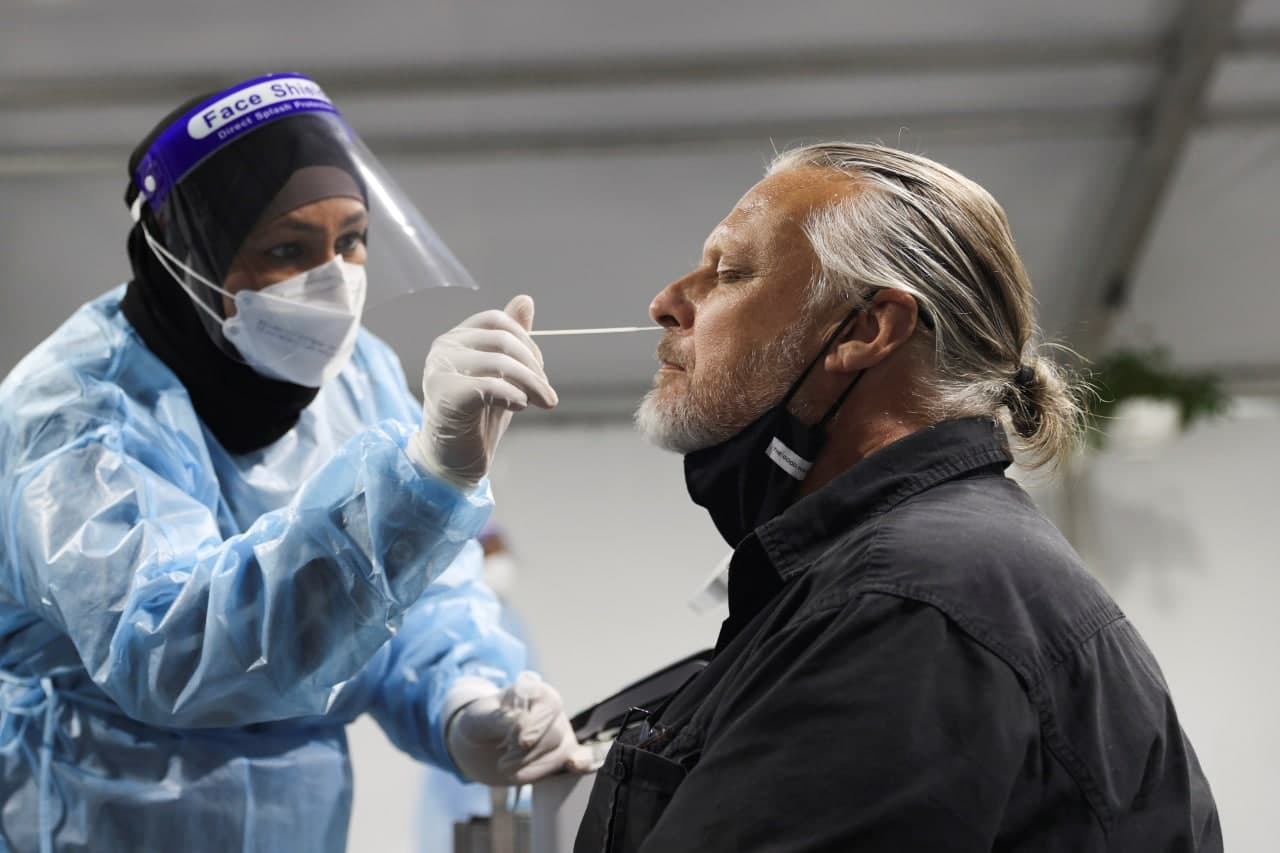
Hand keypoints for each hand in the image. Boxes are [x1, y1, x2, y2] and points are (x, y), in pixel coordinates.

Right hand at [407, 295, 556, 487]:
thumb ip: (512, 340)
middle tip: (547, 395)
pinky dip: (512, 394)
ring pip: (499, 361)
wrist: (453, 461)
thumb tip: (525, 300)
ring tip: (543, 403)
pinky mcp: (444, 395)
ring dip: (530, 383)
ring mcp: (439, 370)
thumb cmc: (476, 418)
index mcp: (456, 338)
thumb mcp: (501, 375)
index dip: (526, 341)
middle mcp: (443, 348)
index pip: (497, 320)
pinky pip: (488, 386)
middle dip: (533, 367)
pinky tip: (520, 407)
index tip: (540, 370)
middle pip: (502, 340)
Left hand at [446, 672, 598, 785]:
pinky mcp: (563, 756)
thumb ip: (496, 721)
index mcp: (535, 694)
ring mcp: (561, 735)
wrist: (482, 747)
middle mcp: (553, 713)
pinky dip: (585, 762)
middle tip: (502, 763)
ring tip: (506, 769)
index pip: (549, 706)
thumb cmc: (480, 725)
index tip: (520, 741)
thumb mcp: (477, 720)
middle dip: (526, 754)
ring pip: (560, 754)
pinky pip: (582, 759)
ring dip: (532, 769)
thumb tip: (518, 722)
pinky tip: (576, 765)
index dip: (536, 724)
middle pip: (553, 735)